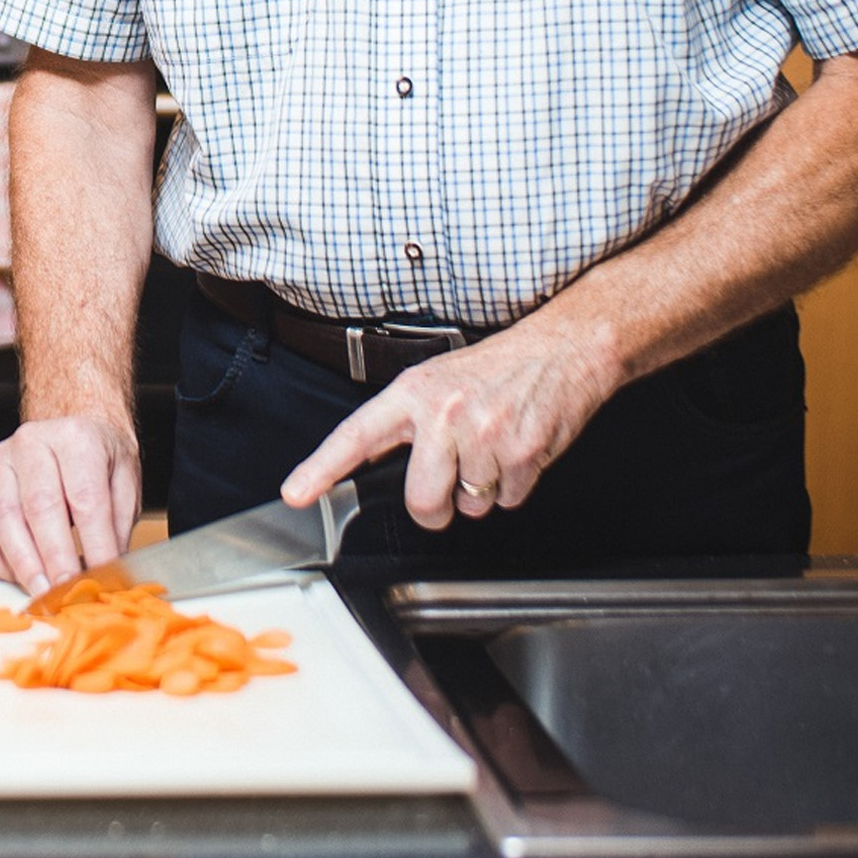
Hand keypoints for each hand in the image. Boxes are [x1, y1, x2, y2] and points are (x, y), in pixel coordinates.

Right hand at [0, 415, 140, 594]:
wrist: (71, 425)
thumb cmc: (99, 457)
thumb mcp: (124, 482)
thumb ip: (117, 525)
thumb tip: (110, 572)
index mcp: (75, 437)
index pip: (85, 498)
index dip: (94, 544)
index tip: (102, 579)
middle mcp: (32, 442)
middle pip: (40, 507)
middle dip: (55, 559)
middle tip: (67, 593)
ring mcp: (0, 461)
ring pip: (4, 519)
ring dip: (23, 564)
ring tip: (42, 593)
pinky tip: (15, 577)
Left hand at [280, 318, 616, 529]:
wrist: (561, 350)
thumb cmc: (496, 368)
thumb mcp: (437, 380)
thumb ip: (406, 421)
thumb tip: (370, 461)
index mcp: (413, 392)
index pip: (356, 435)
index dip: (322, 468)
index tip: (296, 493)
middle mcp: (444, 413)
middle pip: (422, 500)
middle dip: (435, 507)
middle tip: (448, 483)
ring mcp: (484, 436)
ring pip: (469, 507)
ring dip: (481, 490)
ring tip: (492, 447)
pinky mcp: (522, 454)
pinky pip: (507, 501)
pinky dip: (512, 487)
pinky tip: (516, 451)